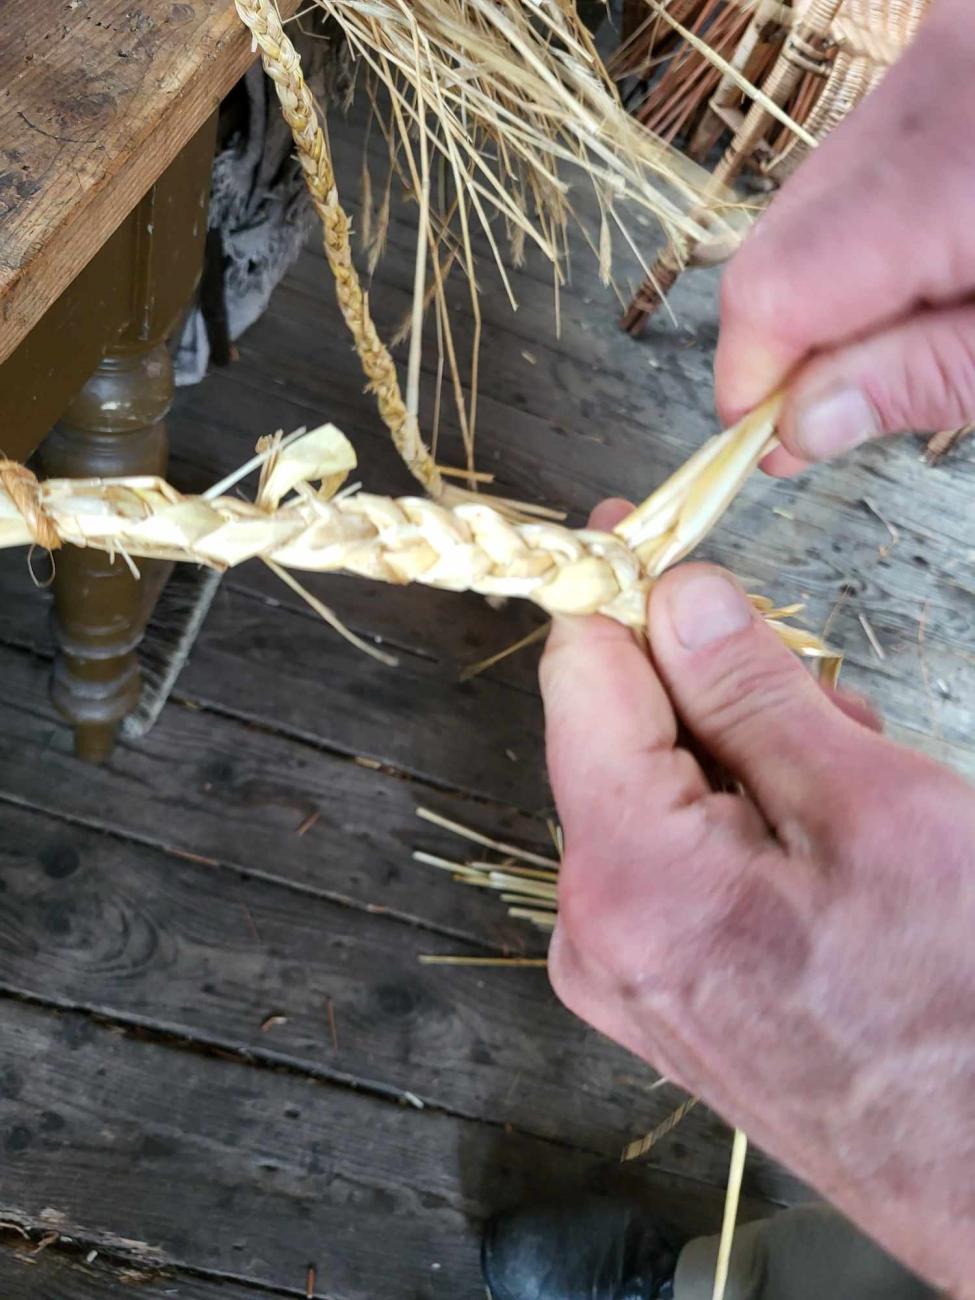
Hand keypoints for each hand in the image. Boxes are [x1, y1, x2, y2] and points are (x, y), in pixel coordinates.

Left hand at [541, 501, 974, 1297]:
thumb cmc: (962, 1004)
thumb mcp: (874, 811)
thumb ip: (753, 691)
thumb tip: (674, 593)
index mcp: (626, 874)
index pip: (581, 675)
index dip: (619, 594)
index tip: (652, 534)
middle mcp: (593, 927)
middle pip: (615, 735)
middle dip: (709, 691)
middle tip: (826, 704)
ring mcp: (620, 969)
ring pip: (649, 794)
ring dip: (737, 758)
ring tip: (851, 793)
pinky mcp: (657, 988)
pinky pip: (669, 860)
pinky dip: (733, 821)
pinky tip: (821, 846)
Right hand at [716, 0, 974, 474]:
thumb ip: (918, 381)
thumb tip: (796, 430)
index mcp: (948, 171)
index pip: (774, 293)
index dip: (752, 383)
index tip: (769, 446)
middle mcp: (925, 88)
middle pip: (779, 244)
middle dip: (788, 343)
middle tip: (839, 410)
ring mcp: (933, 58)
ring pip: (812, 203)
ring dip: (827, 292)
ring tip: (905, 336)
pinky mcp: (947, 54)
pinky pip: (859, 163)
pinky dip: (865, 236)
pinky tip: (923, 267)